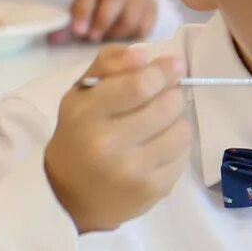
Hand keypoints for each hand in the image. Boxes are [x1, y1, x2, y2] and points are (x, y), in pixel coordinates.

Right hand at [43, 40, 192, 233]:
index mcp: (85, 115)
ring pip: (182, 130)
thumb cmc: (79, 135)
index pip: (139, 85)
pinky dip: (175, 148)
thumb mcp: (81, 95)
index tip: (174, 65)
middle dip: (171, 95)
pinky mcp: (152, 189)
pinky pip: (183, 156)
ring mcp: (131, 170)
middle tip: (162, 98)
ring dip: (176, 122)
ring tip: (156, 127)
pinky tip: (155, 151)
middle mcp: (107, 144)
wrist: (68, 196)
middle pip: (167, 105)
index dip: (163, 71)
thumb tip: (144, 54)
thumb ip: (109, 65)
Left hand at [56, 0, 159, 44]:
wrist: (130, 3)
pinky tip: (125, 42)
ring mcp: (137, 0)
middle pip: (112, 4)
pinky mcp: (152, 13)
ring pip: (129, 20)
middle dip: (102, 23)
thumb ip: (67, 28)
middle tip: (94, 39)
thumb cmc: (98, 12)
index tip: (79, 32)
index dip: (83, 14)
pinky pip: (143, 30)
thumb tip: (52, 40)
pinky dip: (133, 39)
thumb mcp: (82, 15)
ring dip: (117, 35)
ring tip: (109, 40)